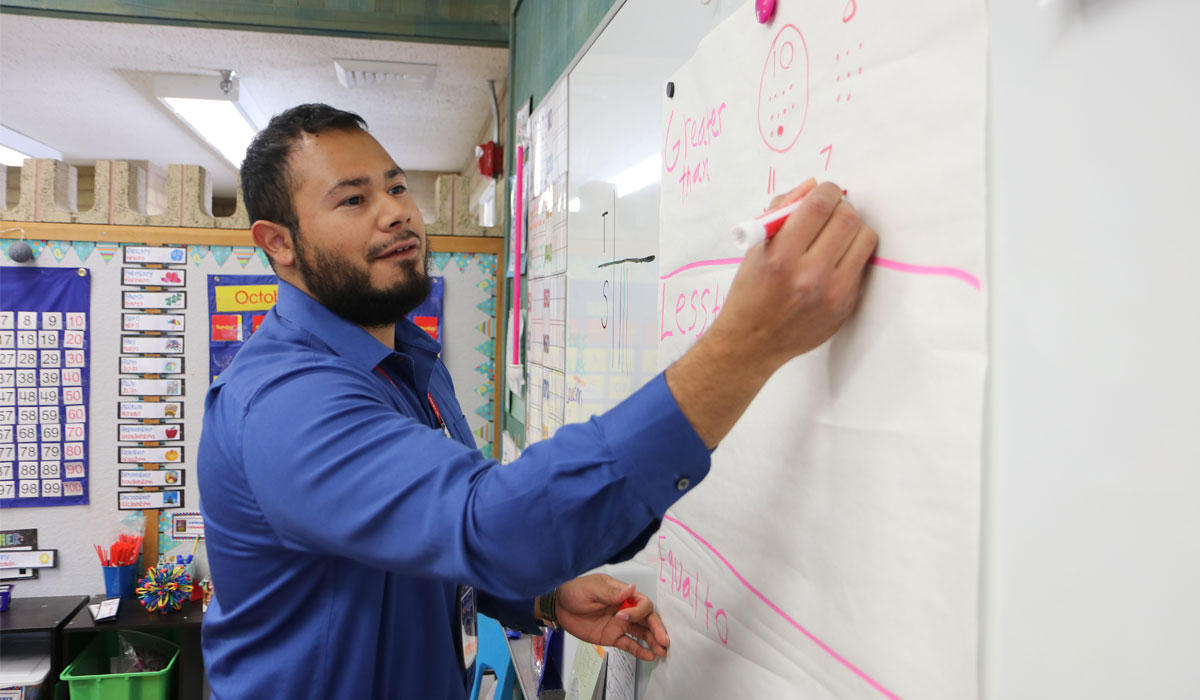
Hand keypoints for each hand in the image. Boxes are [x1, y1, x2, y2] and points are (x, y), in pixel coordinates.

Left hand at [549, 573, 668, 660]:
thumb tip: (631, 589)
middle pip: (647, 618)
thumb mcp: (591, 589)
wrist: (559, 606)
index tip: (623, 617)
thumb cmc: (575, 591)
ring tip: (663, 651)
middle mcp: (625, 609)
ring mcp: (620, 624)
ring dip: (653, 641)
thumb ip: (610, 592)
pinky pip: (629, 644)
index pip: (641, 602)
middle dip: (656, 628)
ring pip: (641, 633)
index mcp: (622, 594)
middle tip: (664, 640)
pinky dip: (640, 650)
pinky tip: (650, 656)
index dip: (638, 611)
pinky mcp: (612, 637)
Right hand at [664, 179, 877, 447]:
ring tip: (835, 234)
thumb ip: (781, 212)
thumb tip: (811, 187)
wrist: (753, 342)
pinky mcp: (846, 305)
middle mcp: (810, 275)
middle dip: (840, 207)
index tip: (823, 192)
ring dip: (852, 228)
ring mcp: (832, 293)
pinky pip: (862, 264)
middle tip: (830, 211)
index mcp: (782, 257)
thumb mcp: (755, 248)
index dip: (825, 190)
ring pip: (864, 238)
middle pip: (847, 219)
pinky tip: (833, 259)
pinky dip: (851, 254)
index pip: (819, 205)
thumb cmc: (750, 292)